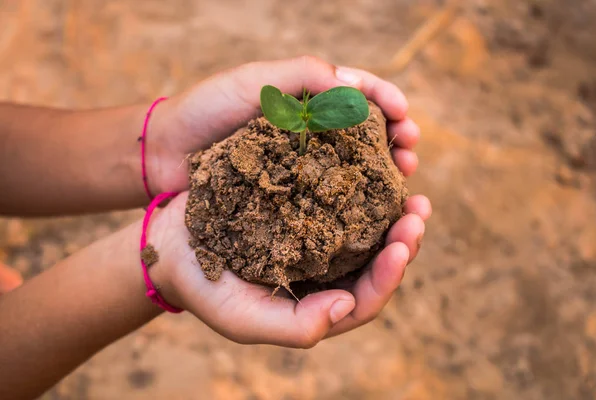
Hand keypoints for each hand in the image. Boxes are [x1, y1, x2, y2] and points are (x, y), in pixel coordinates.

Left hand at [146, 56, 422, 194]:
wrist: (165, 153)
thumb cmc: (207, 110)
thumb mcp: (256, 80)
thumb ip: (305, 75)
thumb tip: (355, 89)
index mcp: (307, 96)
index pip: (360, 92)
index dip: (388, 101)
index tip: (403, 115)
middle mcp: (312, 130)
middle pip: (368, 132)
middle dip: (397, 139)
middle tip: (410, 152)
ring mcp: (304, 164)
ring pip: (356, 165)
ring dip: (385, 171)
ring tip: (403, 179)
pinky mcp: (292, 193)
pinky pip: (331, 194)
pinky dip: (356, 199)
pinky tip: (372, 208)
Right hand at [148, 190, 429, 347]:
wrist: (169, 246)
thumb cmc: (204, 287)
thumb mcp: (242, 319)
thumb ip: (296, 326)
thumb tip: (349, 304)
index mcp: (317, 303)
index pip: (367, 298)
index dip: (390, 275)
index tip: (403, 245)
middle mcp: (324, 272)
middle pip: (377, 261)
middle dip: (404, 237)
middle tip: (418, 208)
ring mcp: (316, 238)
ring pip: (366, 226)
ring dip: (390, 205)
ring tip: (406, 178)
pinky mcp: (303, 208)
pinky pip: (340, 196)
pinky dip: (358, 179)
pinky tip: (368, 159)